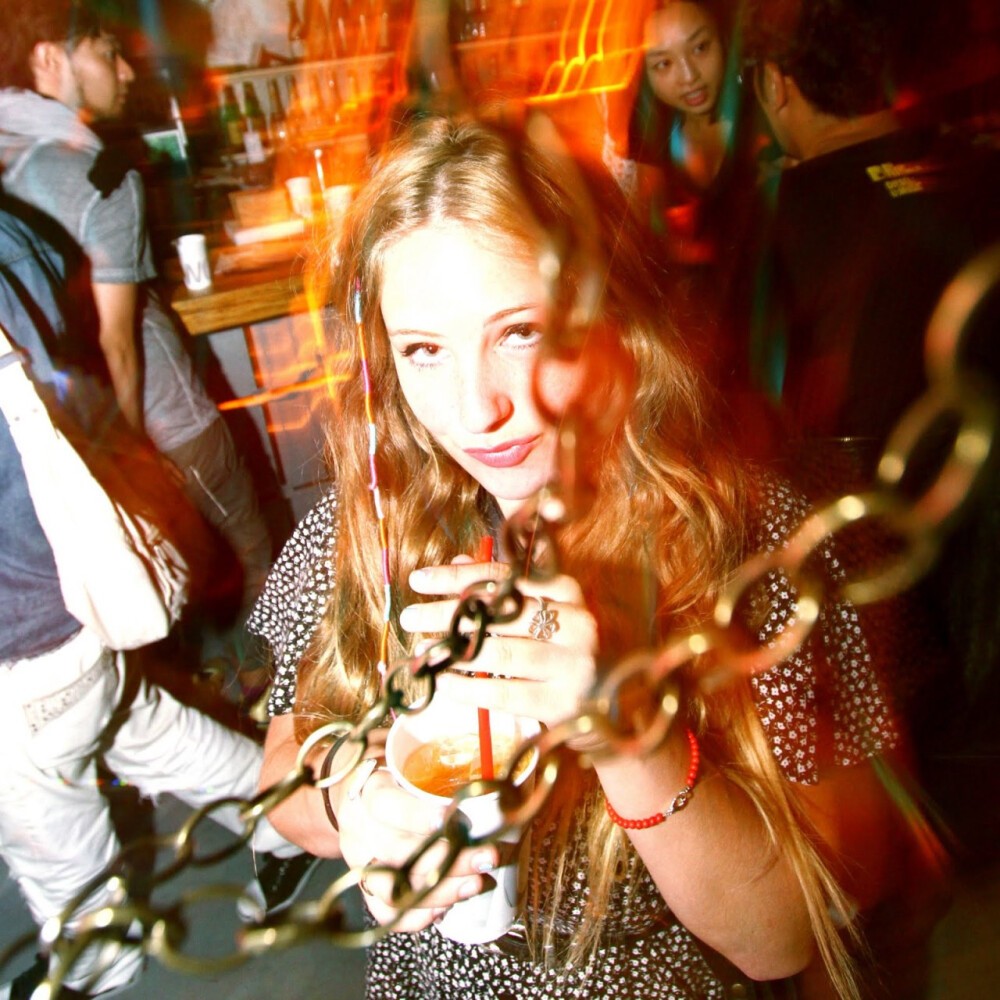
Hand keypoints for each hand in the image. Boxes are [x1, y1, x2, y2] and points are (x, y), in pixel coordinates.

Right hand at [334, 751, 498, 931]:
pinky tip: (447, 906)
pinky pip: (385, 914)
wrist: (358, 800)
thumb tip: (488, 787)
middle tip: (487, 857)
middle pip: (398, 853)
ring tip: (476, 884)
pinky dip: (418, 916)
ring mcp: (360, 864)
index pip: (387, 805)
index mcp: (367, 792)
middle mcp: (359, 831)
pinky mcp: (364, 890)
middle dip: (448, 859)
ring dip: (441, 891)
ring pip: (393, 889)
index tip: (453, 821)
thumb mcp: (405, 765)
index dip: (418, 816)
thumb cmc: (393, 779)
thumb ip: (434, 774)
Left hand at [400, 558, 598, 727]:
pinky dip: (466, 687)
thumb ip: (503, 590)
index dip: (457, 577)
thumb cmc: (563, 650)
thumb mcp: (541, 613)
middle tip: (410, 616)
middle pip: (498, 614)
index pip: (504, 578)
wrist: (608, 706)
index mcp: (567, 592)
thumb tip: (458, 562)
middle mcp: (575, 623)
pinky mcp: (561, 702)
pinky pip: (502, 693)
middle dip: (447, 614)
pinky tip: (443, 681)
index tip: (419, 579)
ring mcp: (571, 664)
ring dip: (454, 652)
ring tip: (423, 650)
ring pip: (499, 654)